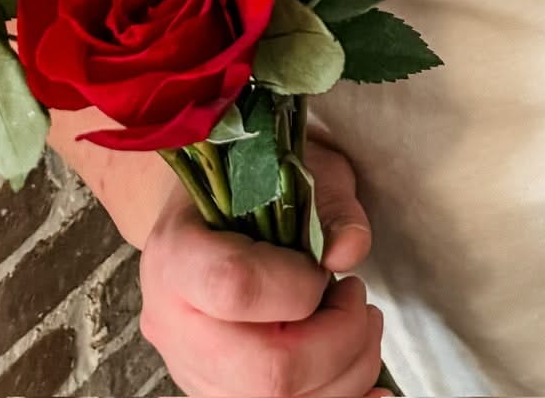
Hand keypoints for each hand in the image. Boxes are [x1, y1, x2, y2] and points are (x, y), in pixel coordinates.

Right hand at [139, 136, 386, 397]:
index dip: (298, 285)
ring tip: (358, 323)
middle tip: (356, 299)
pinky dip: (337, 397)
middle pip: (265, 372)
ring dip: (346, 371)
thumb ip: (330, 206)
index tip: (324, 268)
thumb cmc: (255, 184)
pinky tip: (370, 385)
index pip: (234, 287)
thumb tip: (349, 251)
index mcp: (178, 254)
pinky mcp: (220, 392)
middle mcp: (174, 324)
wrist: (209, 213)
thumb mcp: (299, 169)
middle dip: (339, 342)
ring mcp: (193, 369)